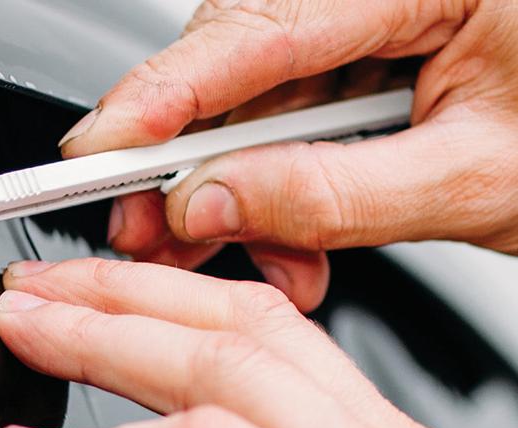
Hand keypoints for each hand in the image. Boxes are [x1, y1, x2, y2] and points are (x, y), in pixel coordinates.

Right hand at [59, 0, 517, 310]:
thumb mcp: (476, 183)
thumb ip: (333, 195)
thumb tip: (214, 202)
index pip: (263, 26)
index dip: (164, 94)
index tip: (97, 147)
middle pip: (242, 59)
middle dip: (189, 159)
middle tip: (153, 234)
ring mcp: (383, 13)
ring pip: (257, 95)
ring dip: (234, 189)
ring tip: (245, 258)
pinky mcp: (378, 50)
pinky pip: (294, 110)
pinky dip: (278, 183)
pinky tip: (290, 240)